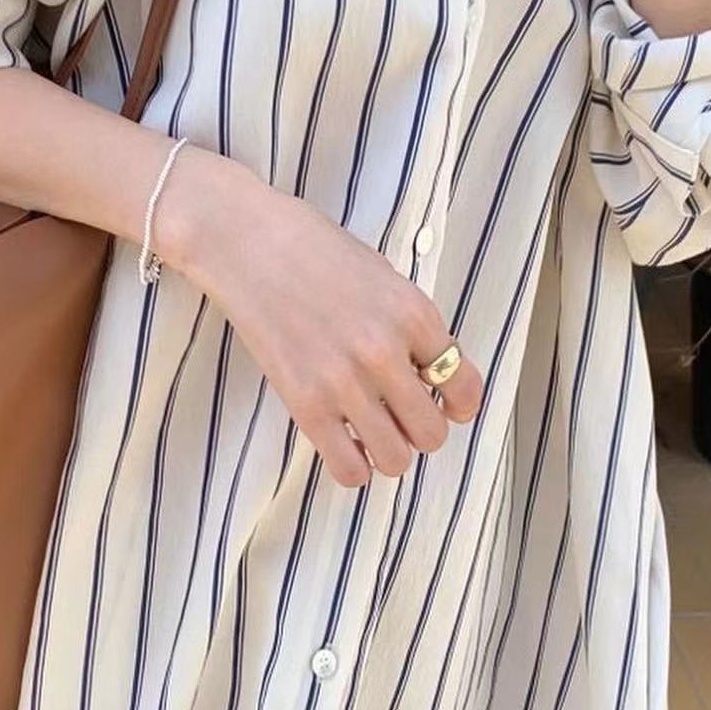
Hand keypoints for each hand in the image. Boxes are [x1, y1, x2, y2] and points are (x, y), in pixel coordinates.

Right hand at [158, 148, 483, 488]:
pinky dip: (354, 465)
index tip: (448, 403)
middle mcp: (385, 352)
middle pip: (433, 432)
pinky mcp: (304, 404)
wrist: (246, 240)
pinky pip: (349, 469)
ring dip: (389, 450)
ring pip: (396, 459)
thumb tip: (431, 374)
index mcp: (414, 314)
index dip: (461, 403)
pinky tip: (344, 440)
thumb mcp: (382, 276)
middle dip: (422, 427)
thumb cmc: (313, 249)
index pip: (464, 385)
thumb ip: (411, 326)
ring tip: (371, 429)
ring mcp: (344, 382)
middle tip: (400, 413)